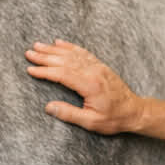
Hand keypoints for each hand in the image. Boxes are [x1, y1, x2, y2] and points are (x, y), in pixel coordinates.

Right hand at [24, 39, 143, 133]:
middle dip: (45, 56)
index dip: (44, 71)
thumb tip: (48, 107)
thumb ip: (69, 114)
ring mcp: (97, 67)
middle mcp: (93, 72)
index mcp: (89, 85)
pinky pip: (82, 52)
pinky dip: (70, 46)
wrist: (135, 111)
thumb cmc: (114, 119)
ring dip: (53, 49)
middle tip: (29, 53)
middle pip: (64, 61)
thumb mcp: (91, 122)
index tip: (30, 69)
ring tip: (38, 45)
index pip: (62, 74)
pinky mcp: (100, 66)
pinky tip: (60, 43)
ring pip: (72, 54)